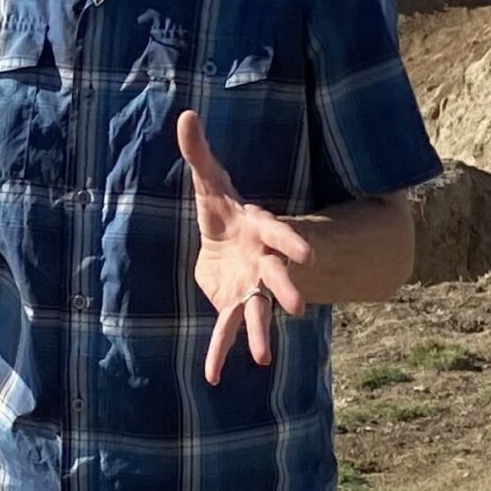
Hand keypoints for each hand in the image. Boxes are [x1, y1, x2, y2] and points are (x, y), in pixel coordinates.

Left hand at [178, 109, 313, 384]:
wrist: (224, 242)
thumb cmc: (223, 209)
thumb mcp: (209, 181)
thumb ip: (199, 152)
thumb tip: (185, 114)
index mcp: (260, 229)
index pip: (278, 233)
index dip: (290, 243)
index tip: (304, 255)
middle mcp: (262, 262)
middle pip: (277, 278)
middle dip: (286, 292)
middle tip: (297, 309)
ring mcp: (250, 286)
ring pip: (257, 312)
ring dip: (259, 334)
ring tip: (262, 359)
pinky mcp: (233, 304)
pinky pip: (227, 331)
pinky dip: (219, 352)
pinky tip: (212, 376)